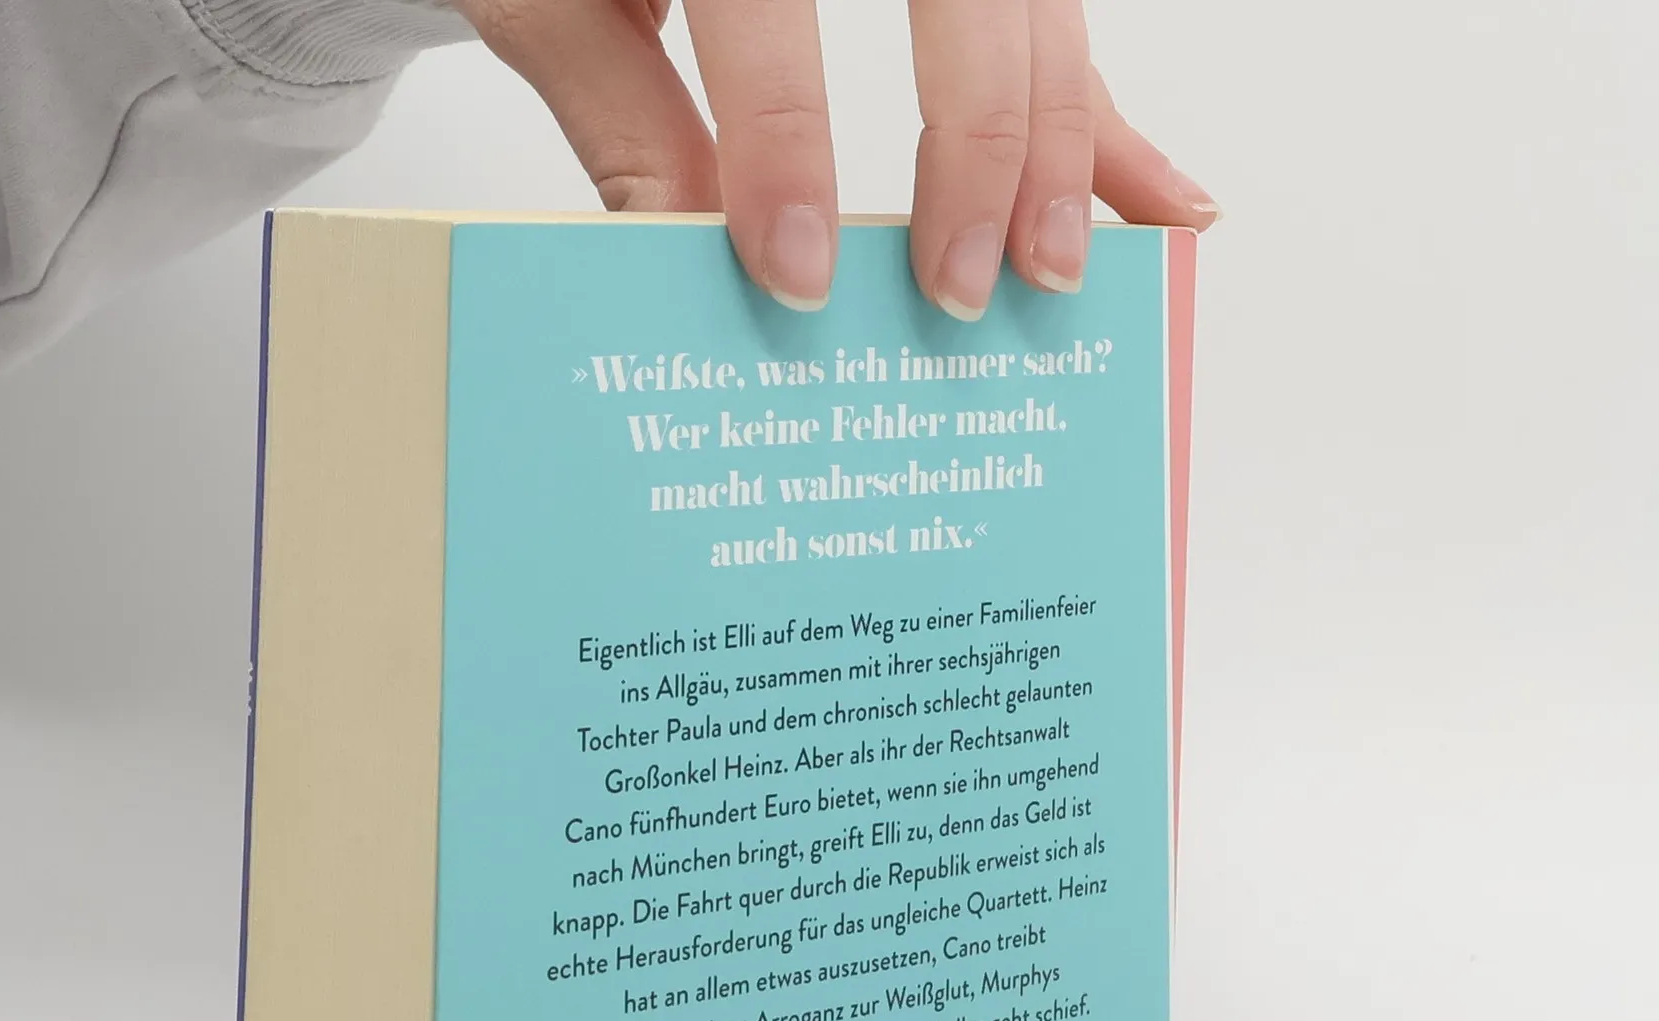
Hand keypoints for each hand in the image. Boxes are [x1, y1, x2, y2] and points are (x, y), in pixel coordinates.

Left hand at [454, 0, 1217, 316]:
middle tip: (954, 292)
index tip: (797, 276)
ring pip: (1038, 5)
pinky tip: (1164, 199)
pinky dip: (1099, 116)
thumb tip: (691, 271)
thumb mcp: (556, 0)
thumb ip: (626, 120)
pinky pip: (1054, 17)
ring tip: (1055, 271)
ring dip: (1061, 142)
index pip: (771, 10)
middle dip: (977, 148)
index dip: (786, 147)